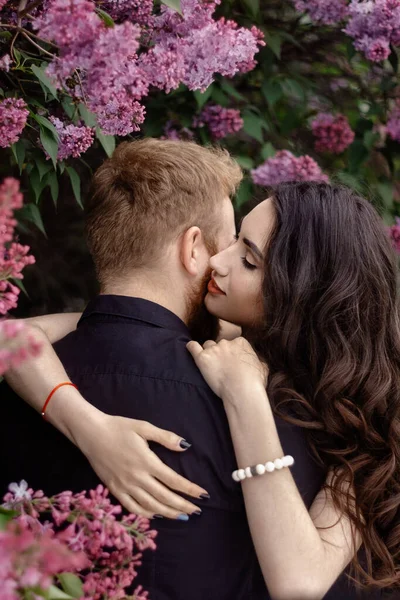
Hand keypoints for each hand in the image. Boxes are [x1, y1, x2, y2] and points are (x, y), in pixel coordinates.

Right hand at [76, 413, 208, 519]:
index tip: (203, 495)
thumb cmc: (119, 427)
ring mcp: (125, 486)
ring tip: (183, 516)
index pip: (174, 480)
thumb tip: (185, 446)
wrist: (91, 433)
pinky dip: (146, 514)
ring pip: (150, 505)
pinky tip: (156, 515)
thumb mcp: (144, 427)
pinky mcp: (114, 489)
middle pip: (165, 497)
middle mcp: (137, 477)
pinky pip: (132, 507)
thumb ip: (165, 437)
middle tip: (198, 510)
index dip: (190, 489)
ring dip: (168, 513)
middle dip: (183, 505)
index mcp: (147, 461)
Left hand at [186, 337, 267, 402]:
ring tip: (210, 364)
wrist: (243, 390)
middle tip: (222, 366)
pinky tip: (190, 348)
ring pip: (207, 345)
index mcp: (241, 342)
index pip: (234, 343)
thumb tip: (259, 361)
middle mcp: (227, 342)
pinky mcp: (202, 358)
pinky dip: (191, 347)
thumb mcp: (263, 368)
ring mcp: (214, 349)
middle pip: (220, 344)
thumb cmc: (255, 382)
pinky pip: (193, 347)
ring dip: (208, 353)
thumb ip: (259, 361)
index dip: (232, 353)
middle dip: (220, 353)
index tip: (232, 362)